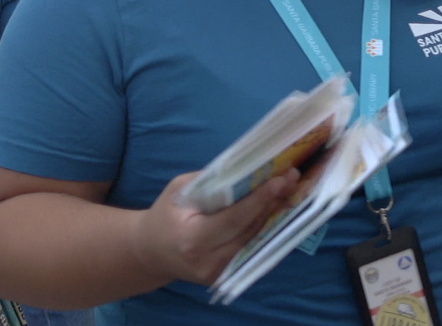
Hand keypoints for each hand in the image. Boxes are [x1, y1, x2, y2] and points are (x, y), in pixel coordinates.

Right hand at [130, 169, 299, 286]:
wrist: (150, 252)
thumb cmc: (164, 215)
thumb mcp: (179, 190)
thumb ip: (210, 181)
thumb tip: (246, 167)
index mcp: (193, 239)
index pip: (236, 217)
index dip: (261, 198)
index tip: (281, 180)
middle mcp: (208, 261)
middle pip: (250, 228)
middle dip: (273, 201)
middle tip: (292, 177)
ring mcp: (217, 272)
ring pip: (253, 237)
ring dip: (272, 213)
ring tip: (288, 187)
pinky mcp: (224, 275)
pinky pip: (248, 246)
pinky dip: (261, 226)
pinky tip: (274, 206)